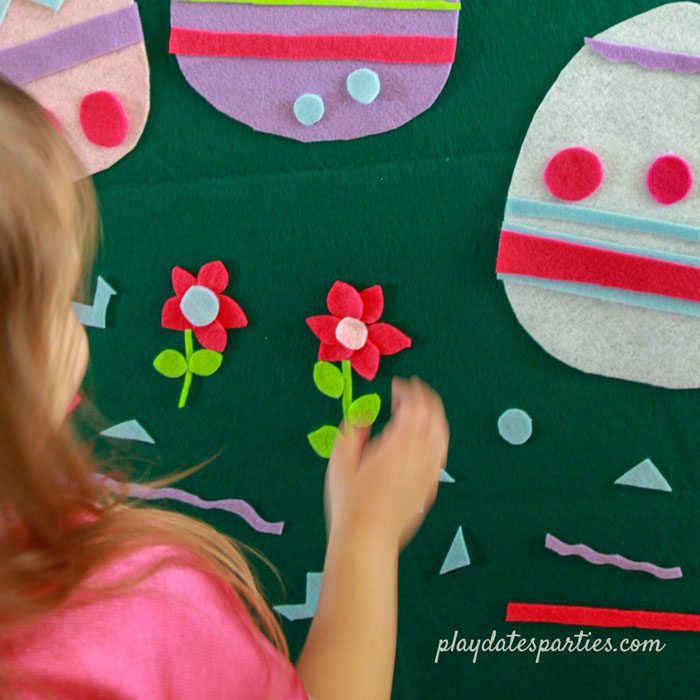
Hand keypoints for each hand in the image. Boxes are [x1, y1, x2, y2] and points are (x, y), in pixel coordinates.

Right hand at [324, 376, 448, 548]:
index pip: (412, 407)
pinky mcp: (429, 487)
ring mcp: (427, 472)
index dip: (407, 391)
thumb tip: (365, 416)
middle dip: (425, 397)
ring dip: (436, 415)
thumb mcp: (340, 460)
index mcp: (396, 444)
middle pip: (432, 417)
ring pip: (441, 435)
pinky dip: (439, 437)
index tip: (397, 384)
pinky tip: (432, 437)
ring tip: (426, 406)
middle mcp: (417, 455)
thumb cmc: (348, 500)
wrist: (367, 538)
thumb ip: (353, 431)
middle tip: (413, 388)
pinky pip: (441, 455)